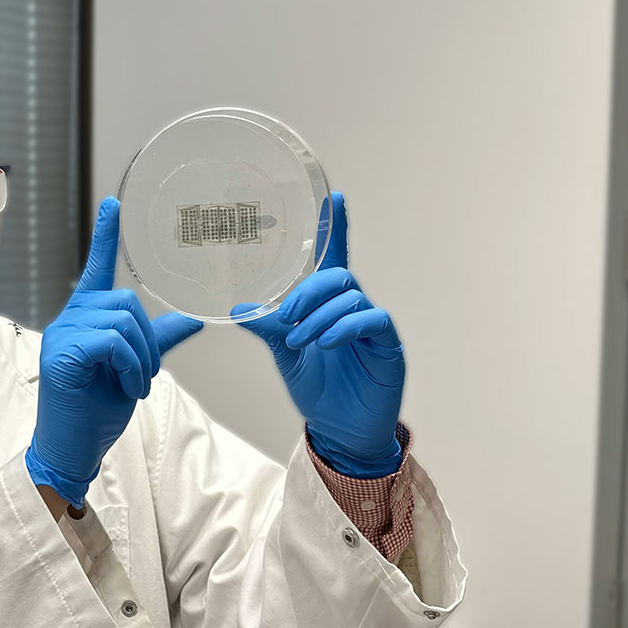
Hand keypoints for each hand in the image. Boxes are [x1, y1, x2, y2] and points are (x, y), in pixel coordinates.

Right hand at [27, 197, 202, 507]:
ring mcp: (63, 334)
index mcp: (86, 318)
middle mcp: (70, 319)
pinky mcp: (63, 353)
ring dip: (141, 358)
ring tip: (132, 385)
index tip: (114, 203)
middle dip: (147, 340)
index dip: (106, 235)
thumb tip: (194, 321)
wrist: (73, 447)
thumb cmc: (96, 409)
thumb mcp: (134, 369)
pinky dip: (130, 365)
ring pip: (123, 321)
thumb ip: (158, 341)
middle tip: (143, 375)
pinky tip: (124, 387)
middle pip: (126, 301)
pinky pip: (113, 341)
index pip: (97, 268)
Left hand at [234, 192, 403, 476]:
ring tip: (300, 340)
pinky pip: (373, 321)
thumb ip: (268, 327)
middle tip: (287, 316)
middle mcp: (353, 309)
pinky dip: (345, 327)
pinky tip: (326, 341)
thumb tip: (239, 307)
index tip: (334, 197)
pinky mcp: (388, 346)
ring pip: (352, 298)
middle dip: (309, 291)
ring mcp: (372, 327)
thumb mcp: (285, 354)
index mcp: (329, 306)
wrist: (338, 429)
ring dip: (320, 316)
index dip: (336, 229)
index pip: (334, 259)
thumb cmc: (318, 388)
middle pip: (339, 277)